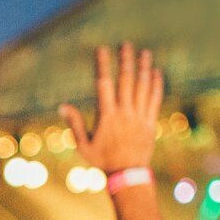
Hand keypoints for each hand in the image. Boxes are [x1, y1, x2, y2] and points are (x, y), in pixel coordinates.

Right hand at [60, 44, 164, 174]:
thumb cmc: (103, 161)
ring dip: (144, 68)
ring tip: (144, 52)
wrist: (128, 175)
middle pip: (126, 80)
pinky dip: (156, 85)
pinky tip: (156, 73)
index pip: (103, 84)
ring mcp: (139, 116)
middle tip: (126, 44)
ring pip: (143, 87)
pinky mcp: (150, 122)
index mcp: (107, 115)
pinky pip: (155, 100)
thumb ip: (75, 124)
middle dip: (125, 61)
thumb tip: (63, 106)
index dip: (102, 65)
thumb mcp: (83, 145)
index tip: (102, 50)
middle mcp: (124, 112)